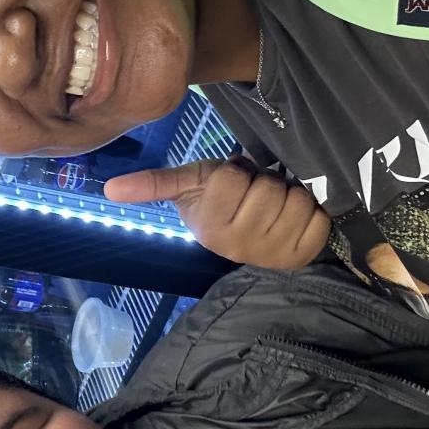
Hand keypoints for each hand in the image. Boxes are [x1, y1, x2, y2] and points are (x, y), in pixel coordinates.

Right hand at [104, 158, 331, 269]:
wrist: (247, 236)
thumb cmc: (218, 202)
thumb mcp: (189, 185)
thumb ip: (153, 184)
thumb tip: (109, 189)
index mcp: (209, 226)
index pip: (233, 176)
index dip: (236, 172)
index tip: (232, 185)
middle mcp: (239, 246)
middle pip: (267, 188)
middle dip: (265, 182)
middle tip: (256, 195)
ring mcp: (272, 255)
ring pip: (296, 201)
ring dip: (290, 195)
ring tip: (275, 206)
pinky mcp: (302, 256)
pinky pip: (318, 219)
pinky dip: (311, 214)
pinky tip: (294, 220)